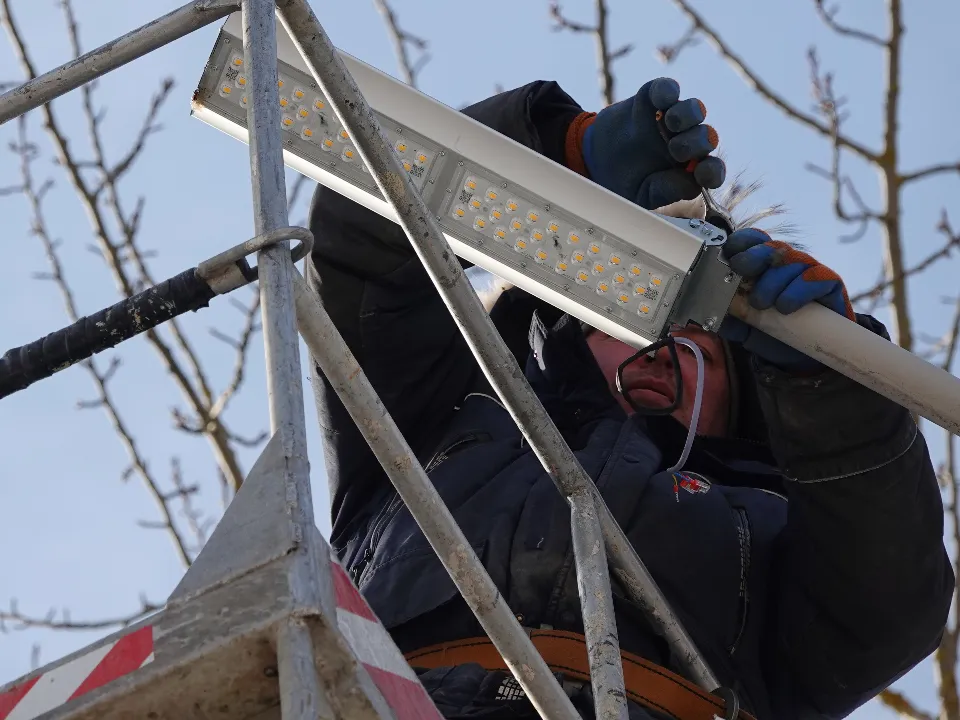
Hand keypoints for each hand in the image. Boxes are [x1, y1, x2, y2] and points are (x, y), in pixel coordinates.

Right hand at [579, 78, 725, 209]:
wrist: (595, 161)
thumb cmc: (624, 182)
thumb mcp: (643, 196)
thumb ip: (668, 191)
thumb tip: (693, 181)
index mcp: (688, 170)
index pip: (712, 170)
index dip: (713, 171)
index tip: (701, 174)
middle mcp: (686, 142)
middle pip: (707, 137)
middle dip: (696, 142)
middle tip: (675, 150)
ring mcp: (670, 119)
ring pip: (695, 110)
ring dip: (688, 115)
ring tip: (671, 123)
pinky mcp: (652, 99)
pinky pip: (668, 89)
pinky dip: (668, 90)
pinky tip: (661, 99)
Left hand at [718, 228, 854, 371]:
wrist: (804, 358)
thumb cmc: (773, 334)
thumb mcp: (744, 327)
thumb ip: (728, 318)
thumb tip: (706, 312)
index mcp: (764, 267)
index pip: (754, 241)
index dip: (741, 241)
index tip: (729, 251)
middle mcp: (787, 263)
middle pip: (771, 246)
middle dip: (753, 256)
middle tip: (740, 271)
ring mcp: (809, 271)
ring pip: (791, 262)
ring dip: (772, 281)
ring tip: (762, 304)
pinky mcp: (829, 284)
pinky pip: (815, 278)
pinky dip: (798, 291)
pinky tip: (785, 307)